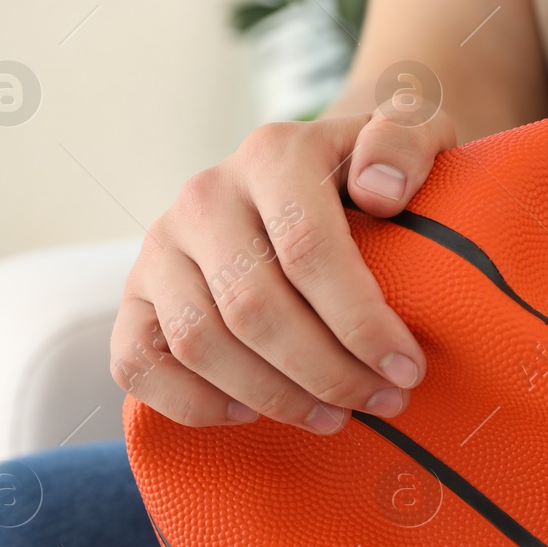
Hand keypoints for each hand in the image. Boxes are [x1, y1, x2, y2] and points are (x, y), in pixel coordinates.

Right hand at [110, 105, 455, 432]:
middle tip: (384, 400)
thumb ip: (408, 140)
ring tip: (334, 415)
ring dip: (271, 395)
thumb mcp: (412, 131)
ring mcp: (161, 247)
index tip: (407, 367)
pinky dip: (191, 403)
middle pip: (254, 307)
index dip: (360, 321)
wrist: (314, 172)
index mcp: (273, 155)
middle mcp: (205, 196)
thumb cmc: (376, 171)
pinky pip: (136, 362)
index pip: (308, 250)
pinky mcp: (135, 294)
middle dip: (326, 371)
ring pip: (199, 342)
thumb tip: (380, 192)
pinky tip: (252, 414)